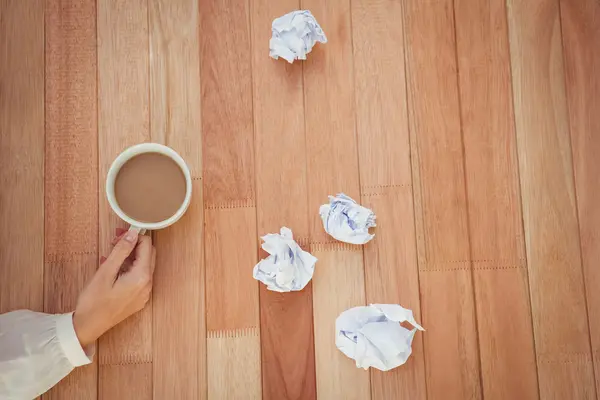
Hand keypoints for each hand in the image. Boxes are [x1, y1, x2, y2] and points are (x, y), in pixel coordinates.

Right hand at [73, 229, 155, 346]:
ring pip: (144, 266)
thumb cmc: (94, 301)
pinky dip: (130, 269)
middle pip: (148, 255)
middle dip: (134, 245)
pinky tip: (113, 269)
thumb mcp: (105, 272)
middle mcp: (148, 285)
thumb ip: (121, 251)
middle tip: (115, 241)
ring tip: (111, 255)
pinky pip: (139, 278)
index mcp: (141, 277)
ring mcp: (145, 293)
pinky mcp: (139, 299)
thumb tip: (132, 234)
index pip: (147, 246)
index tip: (119, 235)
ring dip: (131, 257)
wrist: (89, 326)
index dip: (134, 237)